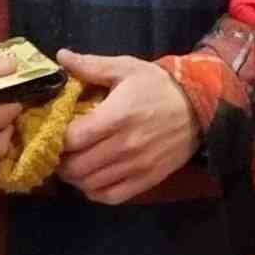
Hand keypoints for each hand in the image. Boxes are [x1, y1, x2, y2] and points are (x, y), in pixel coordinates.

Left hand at [55, 50, 199, 202]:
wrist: (200, 107)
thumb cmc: (159, 86)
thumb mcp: (127, 68)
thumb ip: (91, 66)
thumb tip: (61, 57)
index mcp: (117, 116)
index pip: (72, 138)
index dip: (56, 138)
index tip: (54, 131)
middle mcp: (125, 145)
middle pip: (77, 166)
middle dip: (60, 160)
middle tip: (59, 151)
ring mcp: (137, 166)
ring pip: (90, 184)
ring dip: (75, 177)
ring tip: (74, 164)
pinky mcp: (147, 179)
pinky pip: (111, 196)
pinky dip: (95, 192)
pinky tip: (92, 179)